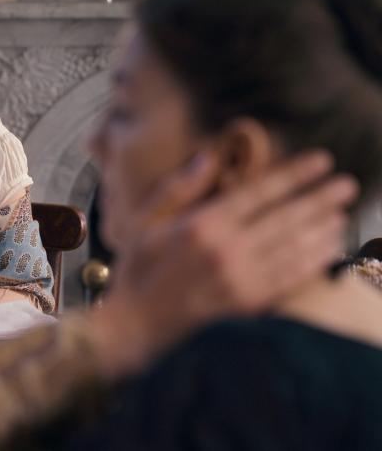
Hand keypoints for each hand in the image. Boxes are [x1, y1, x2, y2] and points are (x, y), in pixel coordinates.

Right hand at [91, 150, 357, 378]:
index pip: (259, 193)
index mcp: (201, 225)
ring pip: (294, 248)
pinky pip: (290, 278)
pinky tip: (327, 250)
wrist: (135, 325)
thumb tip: (209, 157)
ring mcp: (240, 280)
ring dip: (323, 229)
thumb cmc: (136, 269)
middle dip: (321, 199)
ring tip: (342, 214)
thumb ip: (177, 188)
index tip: (321, 161)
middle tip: (347, 185)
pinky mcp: (248, 304)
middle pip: (286, 218)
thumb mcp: (143, 220)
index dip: (294, 176)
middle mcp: (226, 251)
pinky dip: (313, 262)